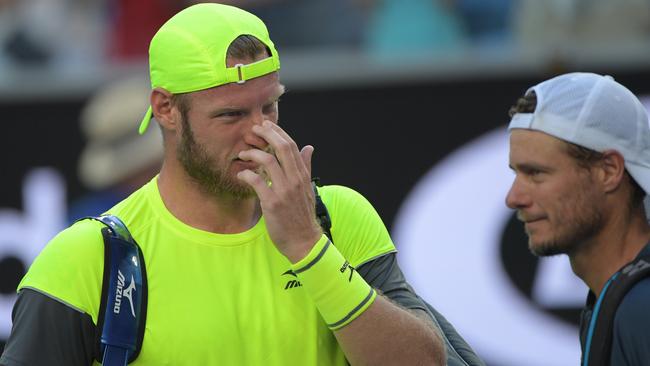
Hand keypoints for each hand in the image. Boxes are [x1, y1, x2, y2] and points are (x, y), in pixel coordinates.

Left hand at [237, 121, 322, 262]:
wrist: (304, 240)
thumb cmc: (302, 215)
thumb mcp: (307, 188)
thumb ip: (306, 167)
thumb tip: (309, 147)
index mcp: (302, 175)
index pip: (292, 146)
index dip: (278, 132)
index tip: (266, 125)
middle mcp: (295, 180)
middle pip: (282, 148)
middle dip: (267, 134)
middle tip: (254, 130)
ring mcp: (284, 191)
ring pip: (268, 161)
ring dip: (253, 154)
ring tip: (243, 154)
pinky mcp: (272, 203)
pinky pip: (256, 181)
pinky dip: (246, 174)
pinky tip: (241, 174)